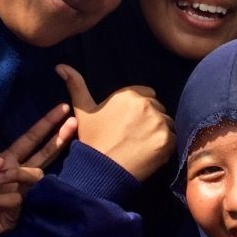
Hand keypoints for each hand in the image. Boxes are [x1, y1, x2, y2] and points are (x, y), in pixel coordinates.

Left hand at [0, 103, 77, 236]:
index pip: (30, 140)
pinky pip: (17, 201)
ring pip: (34, 178)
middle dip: (58, 139)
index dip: (46, 124)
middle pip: (44, 156)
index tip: (63, 108)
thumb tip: (2, 162)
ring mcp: (17, 197)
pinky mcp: (13, 217)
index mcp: (5, 162)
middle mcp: (15, 178)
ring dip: (17, 173)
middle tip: (73, 123)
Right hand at [56, 64, 174, 181]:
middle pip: (158, 109)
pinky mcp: (167, 140)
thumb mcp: (82, 111)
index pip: (147, 95)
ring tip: (143, 146)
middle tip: (135, 137)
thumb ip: (76, 85)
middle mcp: (146, 104)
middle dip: (151, 120)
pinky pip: (174, 139)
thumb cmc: (92, 140)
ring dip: (160, 133)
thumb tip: (61, 66)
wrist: (101, 171)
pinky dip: (166, 146)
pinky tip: (150, 153)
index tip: (130, 124)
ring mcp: (159, 122)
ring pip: (167, 123)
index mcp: (129, 94)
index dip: (139, 111)